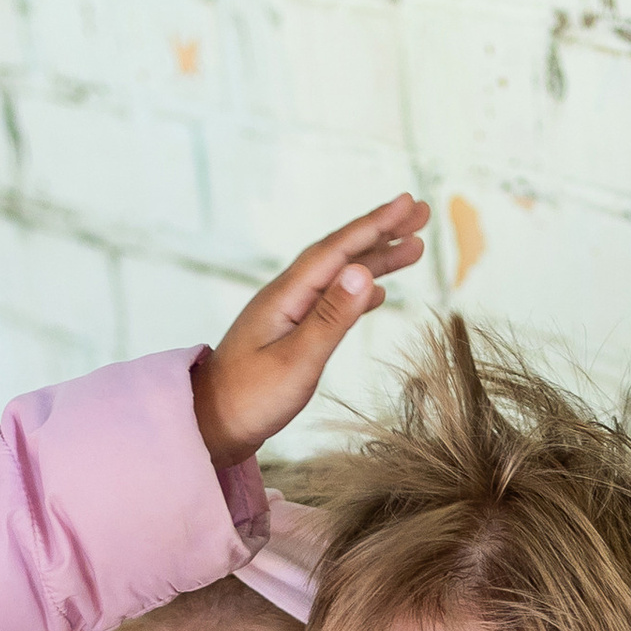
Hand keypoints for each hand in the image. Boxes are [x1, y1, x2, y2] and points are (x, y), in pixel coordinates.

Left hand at [191, 196, 429, 466]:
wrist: (209, 426)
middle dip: (381, 232)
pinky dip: (359, 291)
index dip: (375, 226)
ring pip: (338, 276)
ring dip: (375, 260)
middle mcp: (287, 296)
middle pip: (340, 254)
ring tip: (412, 250)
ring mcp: (286, 314)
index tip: (409, 204)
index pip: (337, 250)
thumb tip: (364, 271)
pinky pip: (331, 300)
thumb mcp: (296, 362)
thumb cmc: (250, 400)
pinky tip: (378, 293)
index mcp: (287, 296)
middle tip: (421, 214)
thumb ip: (331, 318)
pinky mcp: (288, 334)